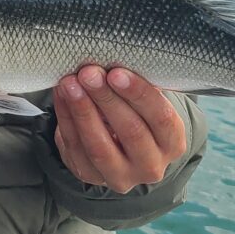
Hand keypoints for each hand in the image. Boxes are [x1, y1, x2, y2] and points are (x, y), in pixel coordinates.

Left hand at [52, 66, 186, 192]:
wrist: (118, 144)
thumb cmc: (134, 110)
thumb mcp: (144, 100)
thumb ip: (135, 83)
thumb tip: (115, 56)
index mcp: (172, 142)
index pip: (161, 118)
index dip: (139, 94)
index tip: (116, 72)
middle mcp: (151, 165)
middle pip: (130, 132)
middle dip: (106, 99)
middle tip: (89, 73)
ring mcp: (121, 177)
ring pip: (100, 147)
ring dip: (82, 110)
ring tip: (70, 82)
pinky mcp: (91, 177)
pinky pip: (75, 148)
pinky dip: (66, 118)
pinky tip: (61, 95)